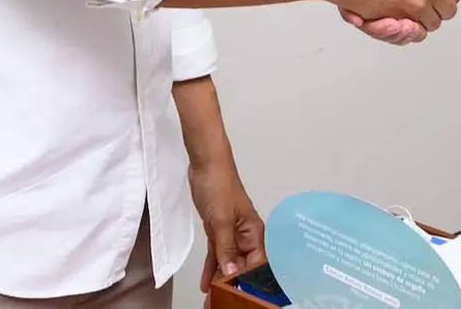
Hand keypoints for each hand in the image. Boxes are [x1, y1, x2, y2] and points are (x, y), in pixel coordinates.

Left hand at [189, 155, 264, 301]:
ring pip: (228, 263)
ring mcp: (231, 234)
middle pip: (241, 266)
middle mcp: (245, 236)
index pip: (255, 264)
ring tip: (212, 299)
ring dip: (220, 280)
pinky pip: (217, 254)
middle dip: (233, 285)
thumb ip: (226, 247)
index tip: (239, 296)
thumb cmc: (219, 185)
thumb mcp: (222, 220)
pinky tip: (207, 282)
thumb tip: (230, 272)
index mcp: (254, 232)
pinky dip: (212, 268)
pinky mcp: (218, 231)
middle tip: (220, 302)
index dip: (248, 281)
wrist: (205, 165)